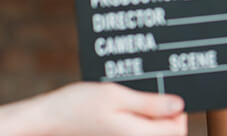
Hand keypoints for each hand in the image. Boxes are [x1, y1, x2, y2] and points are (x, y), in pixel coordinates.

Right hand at [26, 82, 186, 135]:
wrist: (46, 120)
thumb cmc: (76, 106)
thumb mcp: (116, 95)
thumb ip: (151, 103)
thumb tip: (179, 105)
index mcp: (138, 135)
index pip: (178, 128)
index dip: (178, 109)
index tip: (165, 94)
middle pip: (167, 132)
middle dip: (166, 114)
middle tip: (150, 94)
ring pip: (152, 132)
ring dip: (151, 116)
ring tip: (135, 100)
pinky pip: (136, 132)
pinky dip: (138, 120)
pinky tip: (125, 108)